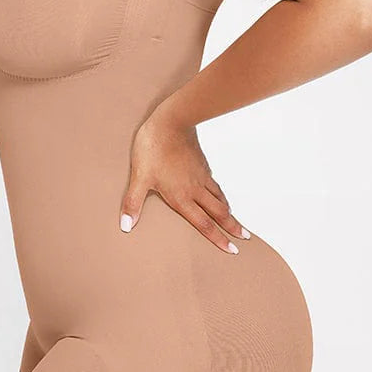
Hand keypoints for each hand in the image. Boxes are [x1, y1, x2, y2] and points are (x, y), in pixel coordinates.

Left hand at [119, 107, 250, 252]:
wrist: (171, 122)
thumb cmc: (153, 149)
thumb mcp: (139, 178)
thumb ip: (133, 203)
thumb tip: (126, 226)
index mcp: (182, 197)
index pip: (203, 224)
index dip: (217, 239)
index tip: (231, 250)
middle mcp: (195, 190)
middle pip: (218, 213)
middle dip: (232, 227)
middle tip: (245, 238)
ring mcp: (201, 176)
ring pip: (219, 198)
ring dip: (229, 212)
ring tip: (236, 221)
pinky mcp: (202, 164)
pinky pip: (215, 184)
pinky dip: (221, 194)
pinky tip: (220, 195)